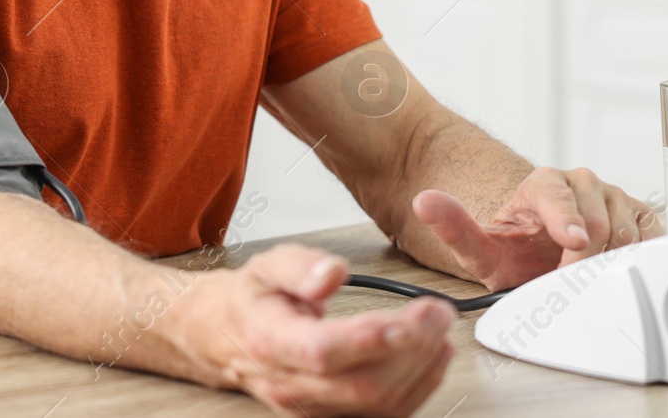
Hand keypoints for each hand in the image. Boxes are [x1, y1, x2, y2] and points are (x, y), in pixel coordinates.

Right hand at [178, 243, 456, 417]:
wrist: (228, 336)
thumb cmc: (254, 299)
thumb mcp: (267, 264)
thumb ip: (300, 266)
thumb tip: (333, 274)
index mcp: (270, 340)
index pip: (322, 351)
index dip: (368, 341)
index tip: (407, 320)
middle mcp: (291, 384)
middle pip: (361, 384)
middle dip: (411, 350)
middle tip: (438, 312)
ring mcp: (312, 407)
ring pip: (377, 405)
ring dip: (421, 369)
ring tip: (439, 329)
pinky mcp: (333, 415)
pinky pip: (384, 414)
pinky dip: (417, 387)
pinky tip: (433, 358)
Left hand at [413, 167, 663, 291]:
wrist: (543, 257)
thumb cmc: (516, 253)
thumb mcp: (480, 248)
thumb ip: (453, 225)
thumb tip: (425, 202)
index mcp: (543, 183)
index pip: (557, 194)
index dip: (566, 219)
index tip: (573, 243)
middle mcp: (579, 181)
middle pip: (596, 218)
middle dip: (584, 257)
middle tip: (569, 278)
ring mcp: (611, 194)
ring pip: (625, 227)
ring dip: (611, 258)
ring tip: (587, 271)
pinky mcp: (638, 211)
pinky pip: (650, 232)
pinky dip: (639, 253)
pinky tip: (617, 265)